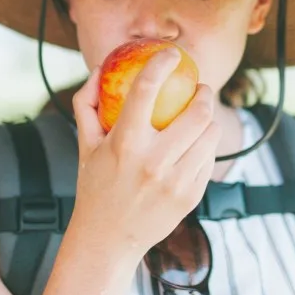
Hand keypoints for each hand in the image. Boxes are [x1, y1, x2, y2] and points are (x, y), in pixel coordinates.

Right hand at [67, 49, 221, 259]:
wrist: (107, 240)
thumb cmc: (94, 185)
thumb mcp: (84, 145)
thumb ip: (86, 104)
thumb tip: (97, 69)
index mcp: (124, 143)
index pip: (146, 90)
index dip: (162, 64)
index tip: (172, 53)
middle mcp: (152, 162)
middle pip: (196, 112)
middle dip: (204, 92)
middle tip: (199, 88)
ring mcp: (175, 182)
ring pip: (210, 134)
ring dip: (209, 117)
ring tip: (200, 114)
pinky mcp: (191, 196)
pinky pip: (209, 159)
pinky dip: (205, 145)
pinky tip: (196, 143)